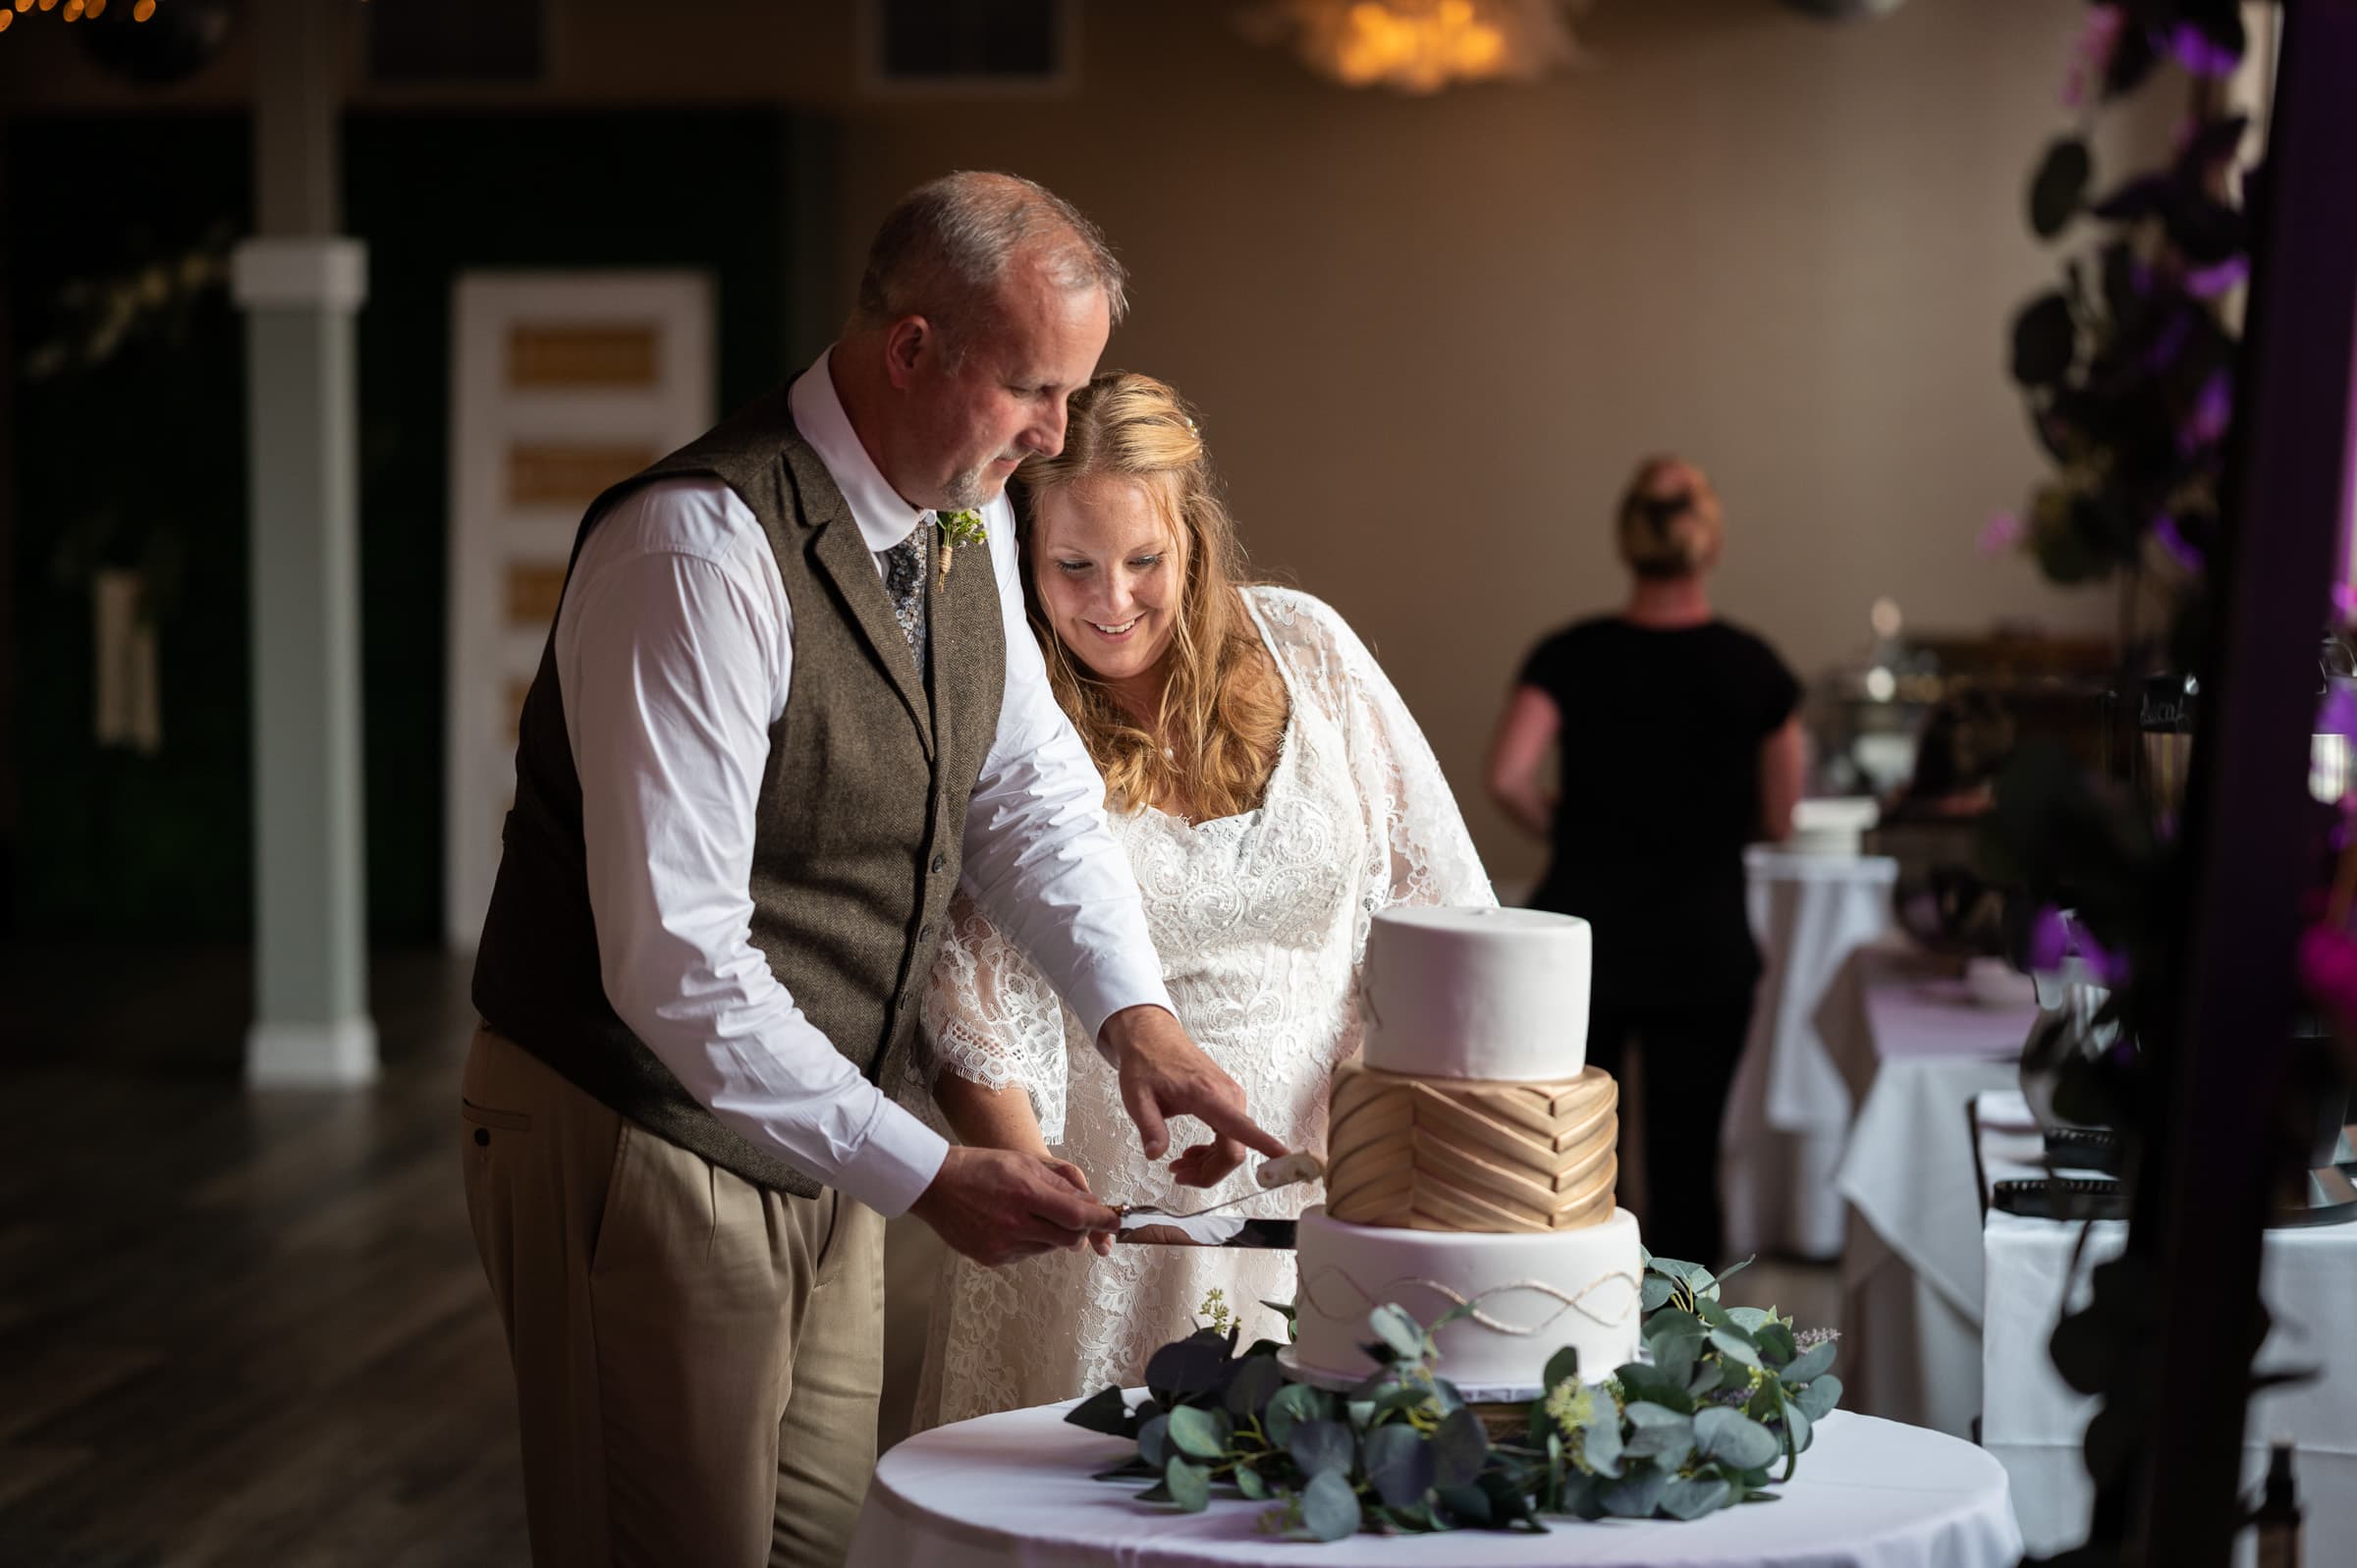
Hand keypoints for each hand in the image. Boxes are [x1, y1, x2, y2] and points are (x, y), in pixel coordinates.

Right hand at [910, 1145, 1118, 1266]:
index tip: (1115, 1221)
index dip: (1100, 1220)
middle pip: (1068, 1239)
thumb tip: (1091, 1205)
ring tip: (1031, 1212)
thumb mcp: (1024, 1162)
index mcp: (1025, 1193)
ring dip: (1052, 1234)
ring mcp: (1002, 1245)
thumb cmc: (982, 1166)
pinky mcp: (992, 1258)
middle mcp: (1015, 1223)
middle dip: (1079, 1230)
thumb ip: (1060, 1183)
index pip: (1076, 1216)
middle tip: (1076, 1217)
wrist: (935, 1184)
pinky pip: (1026, 1255)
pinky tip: (1013, 1223)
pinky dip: (1030, 1242)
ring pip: (1048, 1247)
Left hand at [1102, 1005, 1288, 1187]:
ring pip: (1233, 1147)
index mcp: (1207, 1094)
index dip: (1265, 1146)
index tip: (1285, 1158)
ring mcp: (1231, 1097)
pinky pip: (1231, 1136)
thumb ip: (1149, 1127)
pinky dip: (1212, 1152)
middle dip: (1209, 1172)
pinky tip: (1192, 1153)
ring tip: (1179, 1166)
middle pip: (1233, 1152)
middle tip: (1179, 1175)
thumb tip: (1156, 1154)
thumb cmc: (1146, 1061)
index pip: (1242, 1128)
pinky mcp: (1228, 1100)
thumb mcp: (1136, 1096)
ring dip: (1209, 1164)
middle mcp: (1227, 1096)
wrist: (1153, 1036)